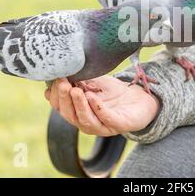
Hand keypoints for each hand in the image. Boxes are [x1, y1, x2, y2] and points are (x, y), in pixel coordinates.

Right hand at [45, 76, 159, 135]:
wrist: (140, 99)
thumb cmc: (114, 92)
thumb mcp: (94, 81)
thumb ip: (79, 78)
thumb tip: (62, 68)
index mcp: (78, 112)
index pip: (60, 107)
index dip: (54, 96)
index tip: (54, 80)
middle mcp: (87, 122)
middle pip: (70, 115)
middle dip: (64, 99)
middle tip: (63, 84)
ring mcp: (103, 126)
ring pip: (85, 120)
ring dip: (78, 105)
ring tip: (75, 90)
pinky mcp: (119, 125)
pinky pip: (106, 118)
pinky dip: (98, 108)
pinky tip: (92, 96)